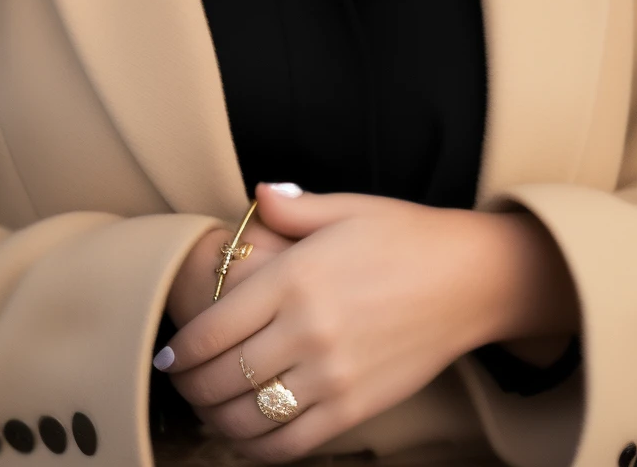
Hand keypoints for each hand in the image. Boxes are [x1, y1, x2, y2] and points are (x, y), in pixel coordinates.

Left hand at [158, 183, 566, 462]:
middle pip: (223, 378)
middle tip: (181, 384)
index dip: (180, 351)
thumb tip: (257, 195)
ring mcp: (332, 375)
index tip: (167, 356)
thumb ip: (293, 207)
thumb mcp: (346, 207)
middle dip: (191, 388)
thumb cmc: (404, 236)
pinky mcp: (355, 407)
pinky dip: (259, 448)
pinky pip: (291, 444)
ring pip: (249, 417)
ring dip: (217, 420)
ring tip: (208, 409)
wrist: (469, 278)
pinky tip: (249, 435)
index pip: (213, 329)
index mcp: (296, 277)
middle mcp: (307, 330)